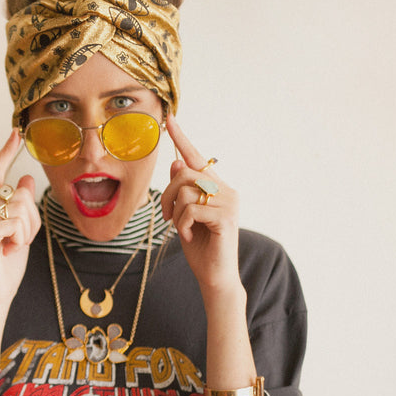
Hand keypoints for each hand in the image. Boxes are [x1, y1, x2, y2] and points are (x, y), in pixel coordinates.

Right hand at [0, 129, 40, 309]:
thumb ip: (23, 205)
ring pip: (21, 209)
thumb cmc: (8, 263)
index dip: (6, 152)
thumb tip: (26, 179)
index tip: (16, 132)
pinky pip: (16, 224)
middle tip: (18, 241)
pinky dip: (20, 240)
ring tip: (11, 247)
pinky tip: (6, 251)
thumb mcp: (23, 229)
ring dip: (26, 232)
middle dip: (31, 220)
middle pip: (22, 195)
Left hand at [159, 116, 240, 293]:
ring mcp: (229, 202)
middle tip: (166, 217)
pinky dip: (183, 224)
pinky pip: (191, 209)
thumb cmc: (200, 247)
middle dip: (166, 195)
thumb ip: (181, 191)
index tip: (169, 119)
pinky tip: (191, 235)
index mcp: (216, 188)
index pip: (196, 158)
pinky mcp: (226, 216)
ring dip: (174, 214)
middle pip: (183, 173)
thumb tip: (175, 163)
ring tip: (183, 229)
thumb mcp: (183, 216)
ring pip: (185, 191)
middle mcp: (227, 190)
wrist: (215, 276)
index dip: (182, 138)